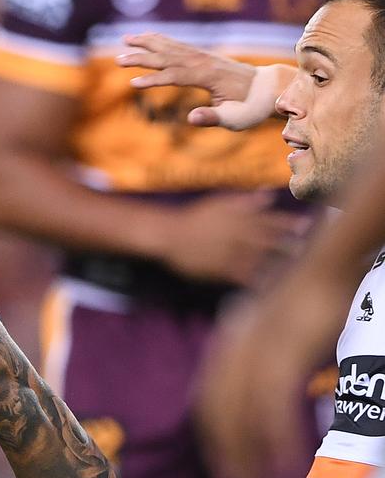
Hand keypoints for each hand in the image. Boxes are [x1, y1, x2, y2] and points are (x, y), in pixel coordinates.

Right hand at [117, 33, 277, 130]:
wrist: (268, 89)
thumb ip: (212, 117)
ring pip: (171, 46)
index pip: (176, 76)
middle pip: (168, 57)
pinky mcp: (203, 56)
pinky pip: (177, 45)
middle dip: (142, 57)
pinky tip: (147, 37)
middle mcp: (205, 61)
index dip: (154, 80)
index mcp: (210, 77)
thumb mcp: (235, 119)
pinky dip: (160, 39)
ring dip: (147, 42)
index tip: (132, 84)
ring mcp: (204, 56)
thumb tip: (190, 118)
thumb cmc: (251, 108)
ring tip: (125, 39)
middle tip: (118, 60)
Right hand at [155, 192, 308, 286]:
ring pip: (259, 258)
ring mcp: (231, 252)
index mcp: (240, 218)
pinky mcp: (221, 268)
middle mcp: (239, 234)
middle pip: (269, 240)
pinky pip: (243, 275)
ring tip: (293, 267)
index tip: (307, 224)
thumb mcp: (220, 203)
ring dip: (277, 262)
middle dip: (288, 244)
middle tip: (306, 249)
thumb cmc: (196, 217)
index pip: (270, 219)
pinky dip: (257, 279)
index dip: (289, 222)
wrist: (170, 235)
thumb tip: (268, 194)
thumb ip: (246, 201)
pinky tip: (268, 283)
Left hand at [195, 270, 349, 477]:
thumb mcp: (273, 323)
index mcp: (231, 341)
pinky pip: (275, 402)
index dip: (213, 429)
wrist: (324, 259)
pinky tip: (285, 456)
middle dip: (223, 447)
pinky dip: (277, 433)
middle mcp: (235, 346)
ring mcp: (257, 349)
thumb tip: (265, 378)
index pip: (211, 395)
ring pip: (244, 410)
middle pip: (218, 408)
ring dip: (248, 448)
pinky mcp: (285, 351)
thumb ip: (261, 349)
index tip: (218, 456)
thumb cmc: (308, 292)